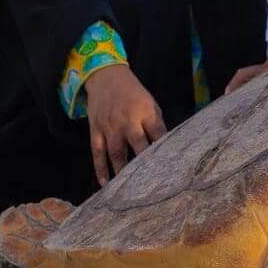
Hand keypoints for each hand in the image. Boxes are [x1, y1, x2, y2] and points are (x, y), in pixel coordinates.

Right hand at [85, 64, 167, 184]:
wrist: (105, 76)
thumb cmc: (133, 93)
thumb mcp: (151, 103)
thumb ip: (157, 124)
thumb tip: (165, 148)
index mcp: (145, 112)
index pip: (158, 134)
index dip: (165, 151)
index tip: (172, 169)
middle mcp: (127, 120)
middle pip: (138, 145)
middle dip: (146, 164)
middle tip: (153, 184)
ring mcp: (109, 127)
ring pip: (116, 153)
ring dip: (123, 172)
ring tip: (130, 190)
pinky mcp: (95, 130)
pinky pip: (97, 153)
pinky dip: (100, 169)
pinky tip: (105, 184)